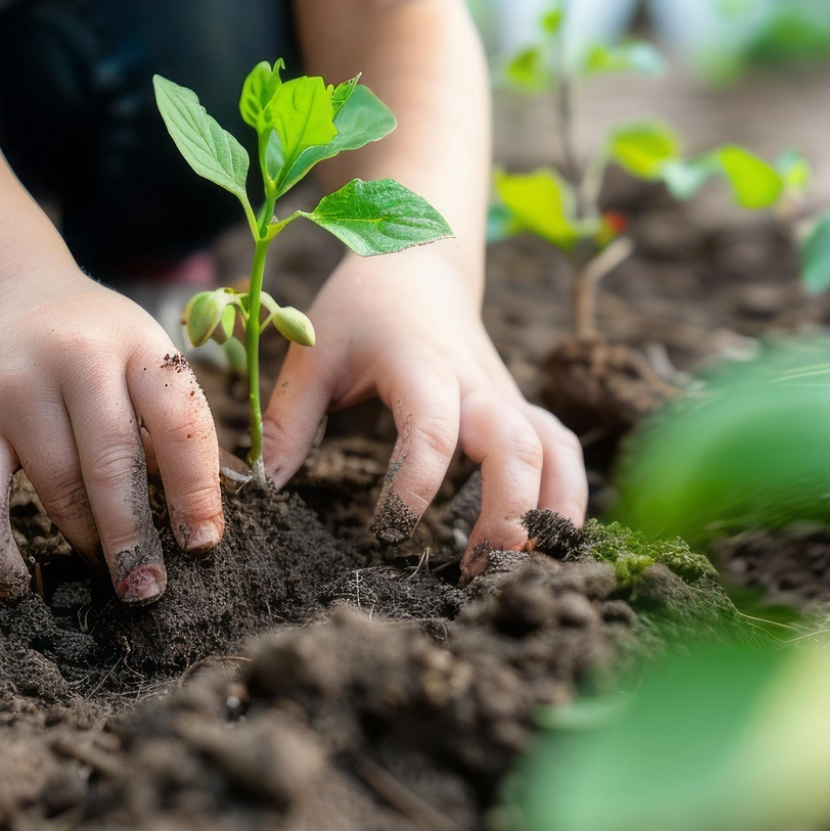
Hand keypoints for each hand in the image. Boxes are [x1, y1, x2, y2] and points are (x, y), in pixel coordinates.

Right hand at [0, 268, 224, 602]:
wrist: (8, 293)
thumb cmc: (99, 346)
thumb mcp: (146, 359)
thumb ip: (176, 428)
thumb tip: (206, 523)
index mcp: (138, 344)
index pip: (178, 421)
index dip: (195, 490)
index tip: (202, 545)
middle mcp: (77, 358)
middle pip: (112, 463)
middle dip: (134, 536)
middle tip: (149, 589)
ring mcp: (18, 387)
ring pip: (56, 485)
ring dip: (84, 541)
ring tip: (108, 575)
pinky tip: (16, 587)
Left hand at [261, 251, 587, 575]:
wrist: (420, 261)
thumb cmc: (362, 308)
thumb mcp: (314, 352)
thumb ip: (289, 419)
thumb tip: (264, 488)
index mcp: (421, 367)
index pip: (432, 429)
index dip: (416, 484)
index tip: (387, 532)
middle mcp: (476, 384)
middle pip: (516, 447)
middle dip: (508, 511)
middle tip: (478, 570)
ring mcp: (506, 397)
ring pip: (555, 450)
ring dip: (550, 510)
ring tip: (522, 567)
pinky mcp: (519, 410)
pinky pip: (560, 450)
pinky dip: (566, 495)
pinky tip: (547, 542)